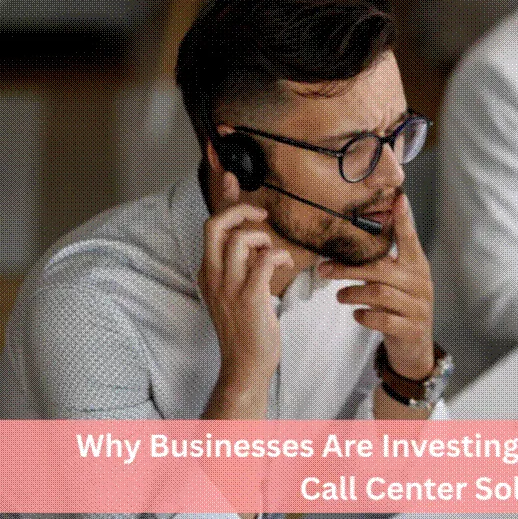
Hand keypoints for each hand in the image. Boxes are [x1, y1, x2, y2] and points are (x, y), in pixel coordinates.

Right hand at [198, 173, 293, 387]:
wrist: (245, 365)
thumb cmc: (247, 326)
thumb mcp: (238, 289)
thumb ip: (243, 261)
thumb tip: (254, 236)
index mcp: (208, 270)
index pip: (210, 225)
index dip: (220, 196)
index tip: (230, 174)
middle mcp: (213, 275)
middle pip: (216, 224)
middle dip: (240, 209)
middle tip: (262, 215)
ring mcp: (228, 287)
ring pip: (239, 239)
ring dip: (263, 238)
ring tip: (274, 252)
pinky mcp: (248, 298)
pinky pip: (262, 262)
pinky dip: (277, 256)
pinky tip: (286, 264)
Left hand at [319, 194, 434, 380]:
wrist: (415, 348)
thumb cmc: (399, 308)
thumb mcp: (397, 283)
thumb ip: (382, 264)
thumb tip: (350, 242)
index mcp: (417, 266)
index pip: (410, 239)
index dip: (404, 221)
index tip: (398, 199)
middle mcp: (420, 283)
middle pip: (381, 268)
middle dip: (348, 267)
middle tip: (323, 268)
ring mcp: (418, 307)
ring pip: (379, 293)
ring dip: (353, 293)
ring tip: (338, 295)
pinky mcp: (411, 329)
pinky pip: (383, 319)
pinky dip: (365, 316)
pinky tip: (356, 314)